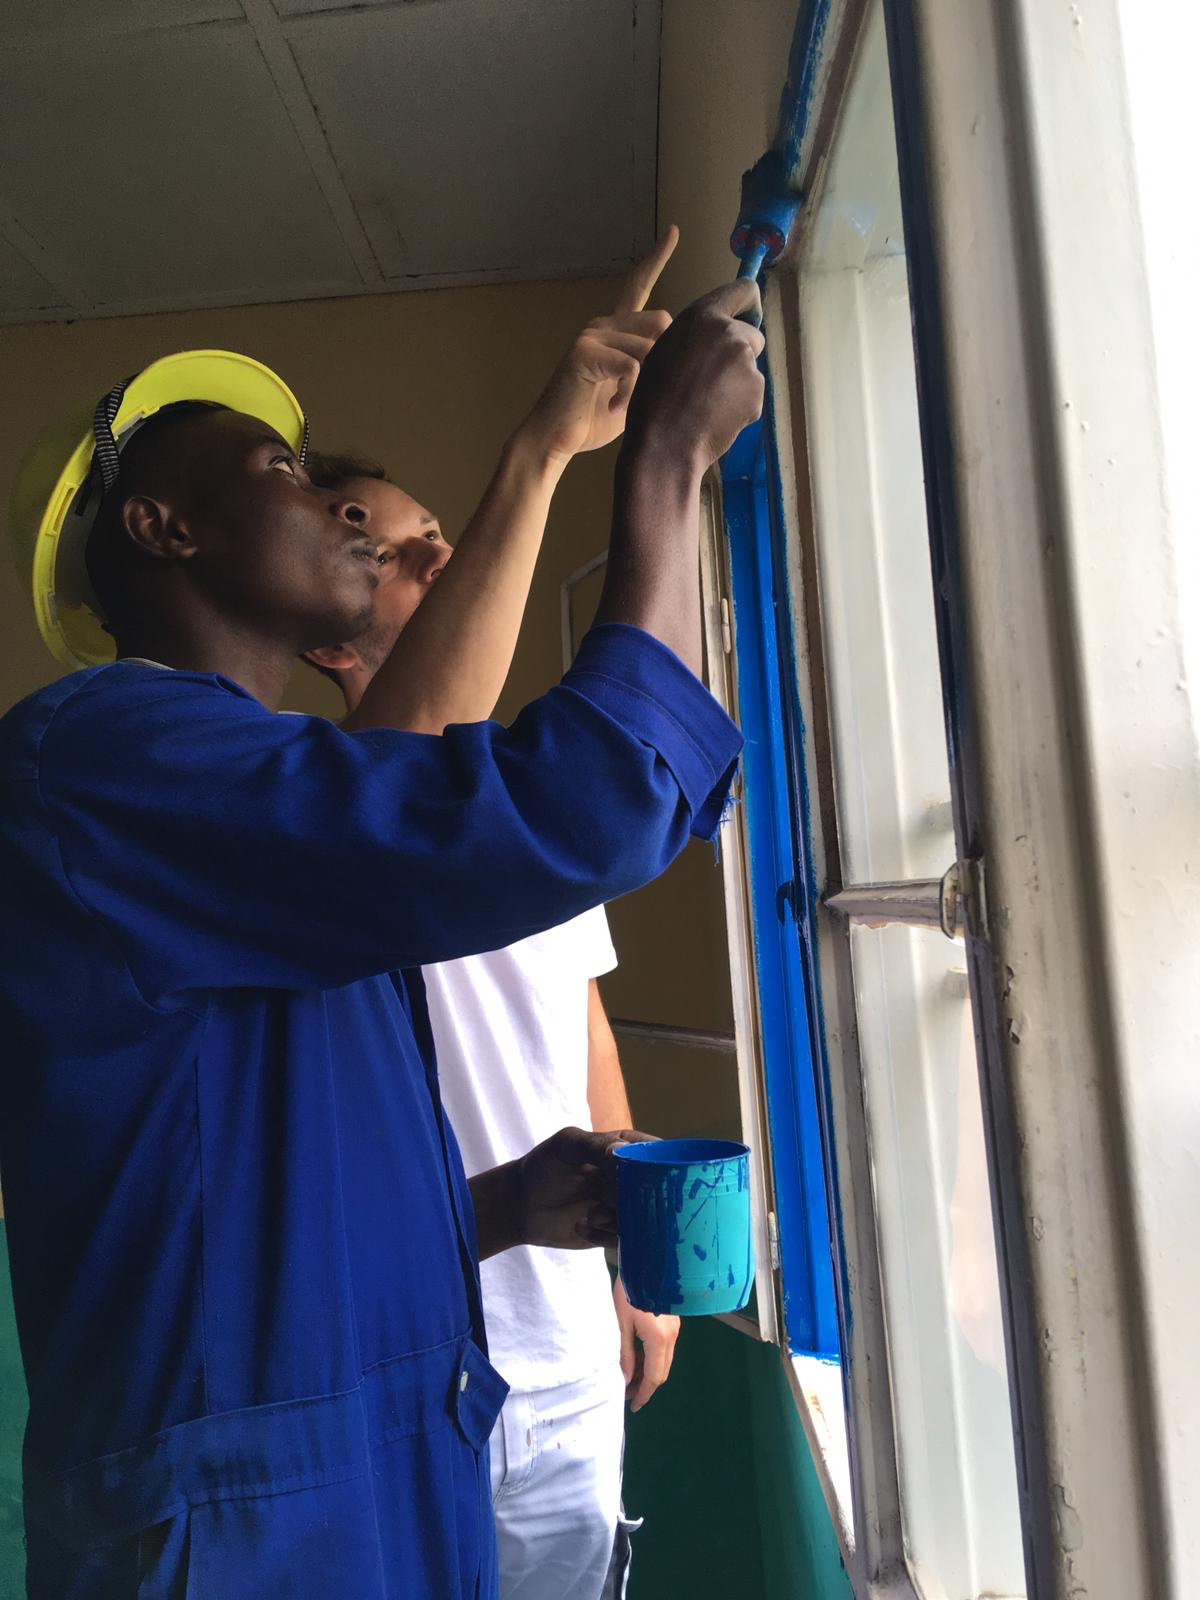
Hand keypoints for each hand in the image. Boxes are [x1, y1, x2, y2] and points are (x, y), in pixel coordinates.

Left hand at [516, 1126, 652, 1250]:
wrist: (520, 1204)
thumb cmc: (543, 1166)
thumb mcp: (566, 1146)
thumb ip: (595, 1146)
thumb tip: (622, 1153)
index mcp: (626, 1148)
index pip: (658, 1154)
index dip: (660, 1165)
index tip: (648, 1176)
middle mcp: (631, 1178)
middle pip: (656, 1189)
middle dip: (638, 1197)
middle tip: (610, 1197)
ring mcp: (623, 1206)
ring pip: (643, 1218)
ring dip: (618, 1218)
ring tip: (592, 1214)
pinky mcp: (613, 1232)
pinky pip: (624, 1240)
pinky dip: (604, 1235)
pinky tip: (580, 1225)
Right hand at [518, 227, 678, 468]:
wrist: (555, 438)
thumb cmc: (593, 419)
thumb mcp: (636, 390)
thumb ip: (654, 368)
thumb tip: (686, 359)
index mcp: (615, 330)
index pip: (638, 285)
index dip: (656, 259)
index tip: (674, 233)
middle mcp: (603, 324)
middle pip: (662, 322)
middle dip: (666, 360)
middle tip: (647, 392)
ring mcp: (592, 335)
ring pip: (650, 347)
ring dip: (647, 383)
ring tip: (626, 406)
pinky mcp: (584, 351)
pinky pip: (631, 364)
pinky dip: (631, 391)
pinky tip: (616, 405)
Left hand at [613, 1273, 679, 1412]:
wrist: (646, 1260)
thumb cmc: (628, 1290)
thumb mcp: (621, 1324)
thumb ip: (625, 1354)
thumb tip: (626, 1380)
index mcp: (659, 1340)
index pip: (654, 1378)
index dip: (644, 1394)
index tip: (633, 1406)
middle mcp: (672, 1337)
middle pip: (662, 1371)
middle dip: (646, 1385)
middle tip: (627, 1392)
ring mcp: (674, 1328)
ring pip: (664, 1360)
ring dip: (649, 1371)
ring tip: (629, 1375)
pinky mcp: (673, 1320)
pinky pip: (664, 1347)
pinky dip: (652, 1357)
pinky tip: (637, 1355)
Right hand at [620, 278, 765, 474]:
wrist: (664, 444)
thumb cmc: (654, 401)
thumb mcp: (665, 351)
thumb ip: (697, 337)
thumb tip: (719, 338)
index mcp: (702, 317)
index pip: (743, 290)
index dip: (750, 304)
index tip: (750, 315)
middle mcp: (728, 333)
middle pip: (752, 336)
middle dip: (741, 353)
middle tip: (713, 379)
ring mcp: (745, 363)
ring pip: (751, 368)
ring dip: (738, 382)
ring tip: (708, 403)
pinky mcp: (756, 392)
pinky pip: (752, 395)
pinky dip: (740, 406)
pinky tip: (715, 417)